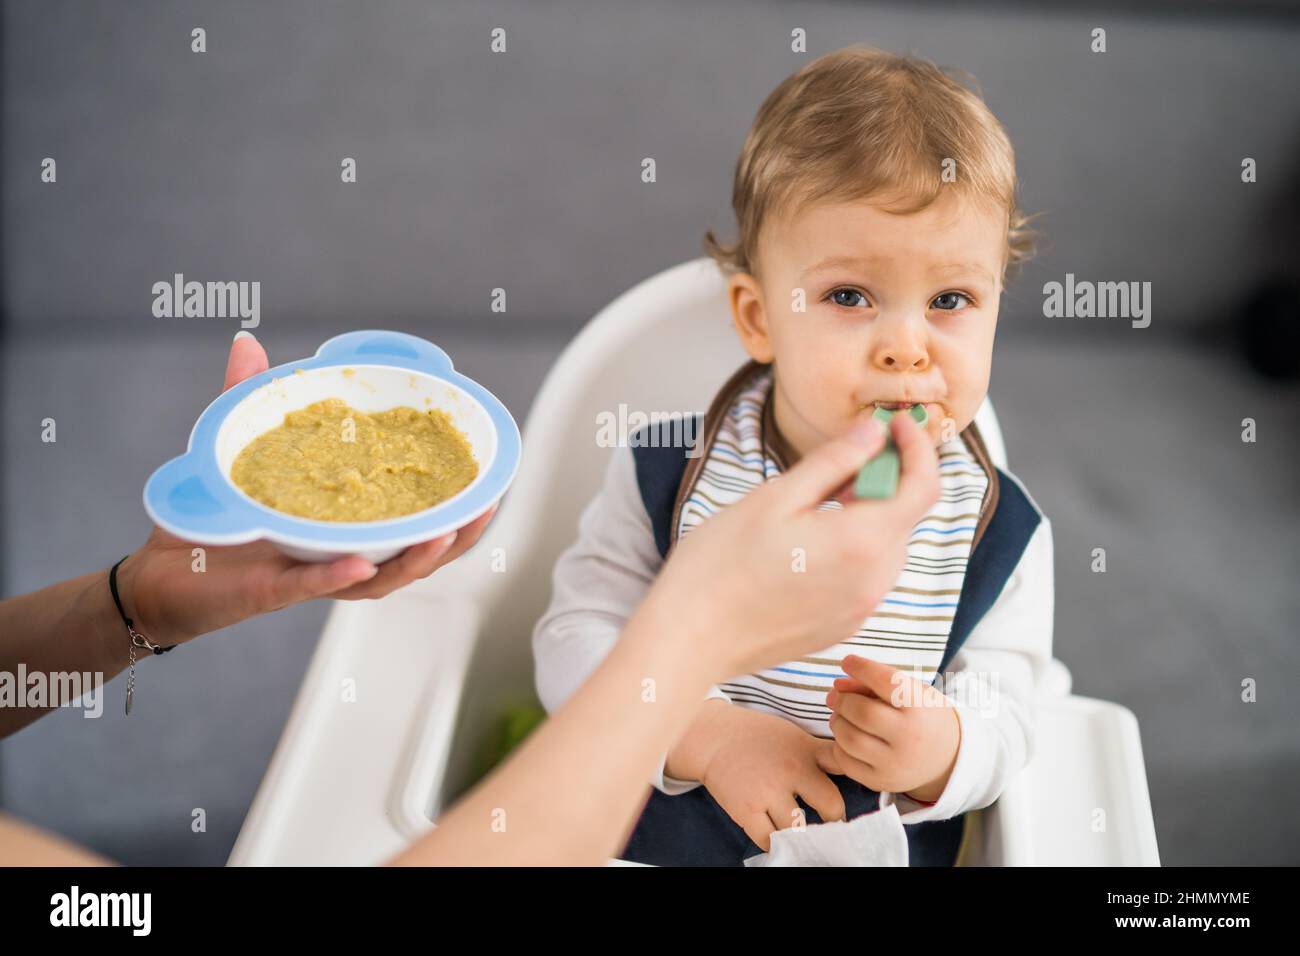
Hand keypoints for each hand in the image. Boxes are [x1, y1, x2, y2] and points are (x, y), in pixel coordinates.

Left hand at [116, 332, 498, 646]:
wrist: (161, 574)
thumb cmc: (209, 522)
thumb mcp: (239, 451)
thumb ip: (249, 396)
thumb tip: (250, 340)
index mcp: (346, 526)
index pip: (410, 521)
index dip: (453, 508)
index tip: (487, 479)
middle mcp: (340, 556)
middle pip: (414, 556)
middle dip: (457, 536)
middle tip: (488, 506)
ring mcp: (312, 576)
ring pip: (380, 578)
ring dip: (417, 556)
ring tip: (446, 532)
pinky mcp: (274, 591)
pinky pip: (314, 586)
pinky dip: (341, 576)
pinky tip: (365, 564)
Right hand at [644, 411, 940, 676]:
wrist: (690, 638)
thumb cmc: (721, 565)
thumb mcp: (775, 497)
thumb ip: (834, 462)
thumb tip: (874, 432)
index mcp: (863, 542)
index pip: (924, 486)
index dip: (917, 448)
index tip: (894, 424)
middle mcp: (874, 580)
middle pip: (906, 517)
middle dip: (888, 480)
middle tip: (844, 459)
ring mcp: (860, 609)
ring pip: (886, 547)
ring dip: (870, 515)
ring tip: (819, 501)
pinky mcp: (842, 625)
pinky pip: (866, 576)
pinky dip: (855, 548)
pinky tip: (809, 542)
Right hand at [695, 705, 845, 851]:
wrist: (713, 737)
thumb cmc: (758, 736)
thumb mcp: (794, 736)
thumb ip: (822, 754)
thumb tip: (853, 769)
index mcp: (806, 751)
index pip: (844, 768)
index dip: (853, 788)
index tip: (848, 806)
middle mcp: (791, 771)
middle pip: (830, 805)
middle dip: (834, 820)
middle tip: (830, 826)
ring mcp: (767, 792)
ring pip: (799, 829)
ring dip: (803, 835)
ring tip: (803, 835)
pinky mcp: (745, 810)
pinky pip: (769, 840)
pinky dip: (776, 843)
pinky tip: (777, 837)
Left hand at [826, 654, 960, 802]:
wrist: (948, 759)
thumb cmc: (923, 716)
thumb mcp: (911, 692)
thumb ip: (874, 684)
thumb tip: (837, 685)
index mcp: (921, 708)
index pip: (886, 682)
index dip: (861, 667)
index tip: (847, 662)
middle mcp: (910, 737)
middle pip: (862, 712)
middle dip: (842, 699)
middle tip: (836, 695)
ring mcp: (895, 763)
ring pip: (848, 737)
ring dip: (837, 721)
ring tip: (841, 716)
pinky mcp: (881, 781)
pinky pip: (845, 761)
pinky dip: (838, 745)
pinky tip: (846, 736)